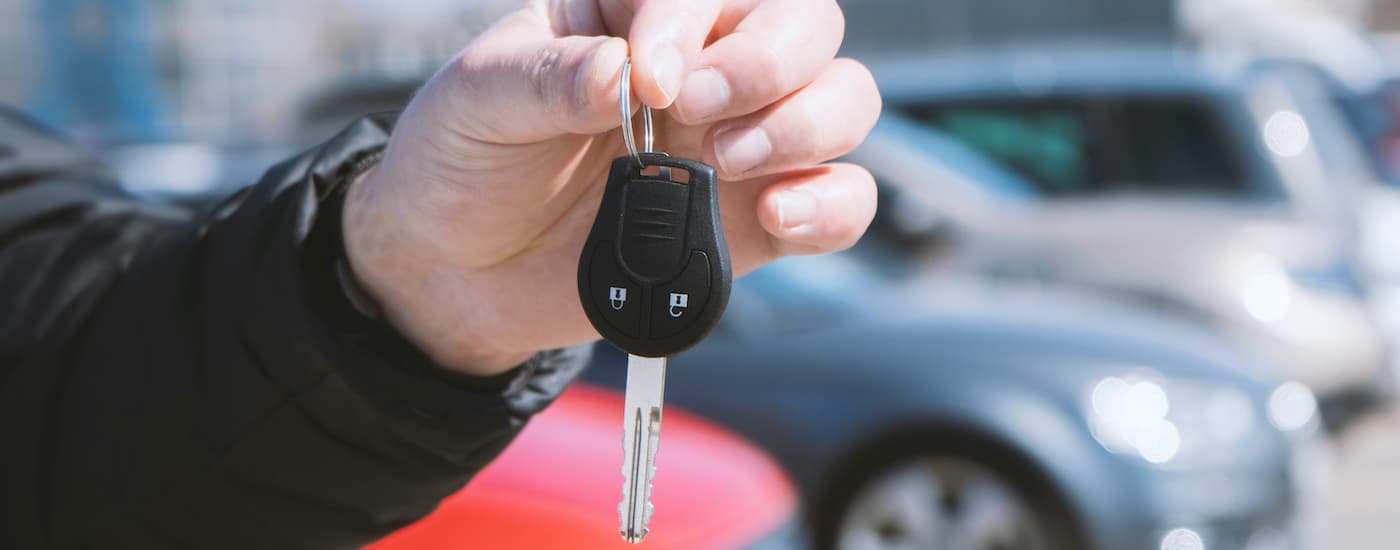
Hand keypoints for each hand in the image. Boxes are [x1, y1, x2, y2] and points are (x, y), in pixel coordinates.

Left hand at [343, 0, 880, 374]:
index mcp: (636, 11)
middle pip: (806, 24)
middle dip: (768, 63)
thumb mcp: (476, 100)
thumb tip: (623, 74)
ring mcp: (738, 142)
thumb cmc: (464, 160)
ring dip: (806, 125)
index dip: (690, 21)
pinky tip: (779, 217)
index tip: (646, 78)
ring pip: (844, 100)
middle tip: (694, 112)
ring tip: (726, 162)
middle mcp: (705, 65)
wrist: (456, 272)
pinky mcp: (750, 220)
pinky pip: (842, 200)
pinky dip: (832, 206)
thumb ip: (548, 78)